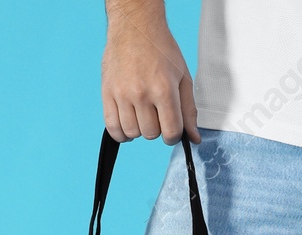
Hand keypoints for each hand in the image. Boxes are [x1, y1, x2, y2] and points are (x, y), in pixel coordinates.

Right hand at [102, 2, 198, 144]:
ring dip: (140, 130)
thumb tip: (193, 138)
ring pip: (132, 133)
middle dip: (157, 128)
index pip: (171, 131)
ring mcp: (122, 94)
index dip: (174, 135)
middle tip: (157, 113)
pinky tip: (129, 123)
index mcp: (163, 89)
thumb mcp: (183, 77)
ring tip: (143, 114)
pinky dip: (121, 133)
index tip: (172, 128)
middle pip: (151, 134)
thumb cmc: (161, 50)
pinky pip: (112, 127)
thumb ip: (188, 110)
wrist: (135, 28)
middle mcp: (141, 93)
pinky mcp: (107, 93)